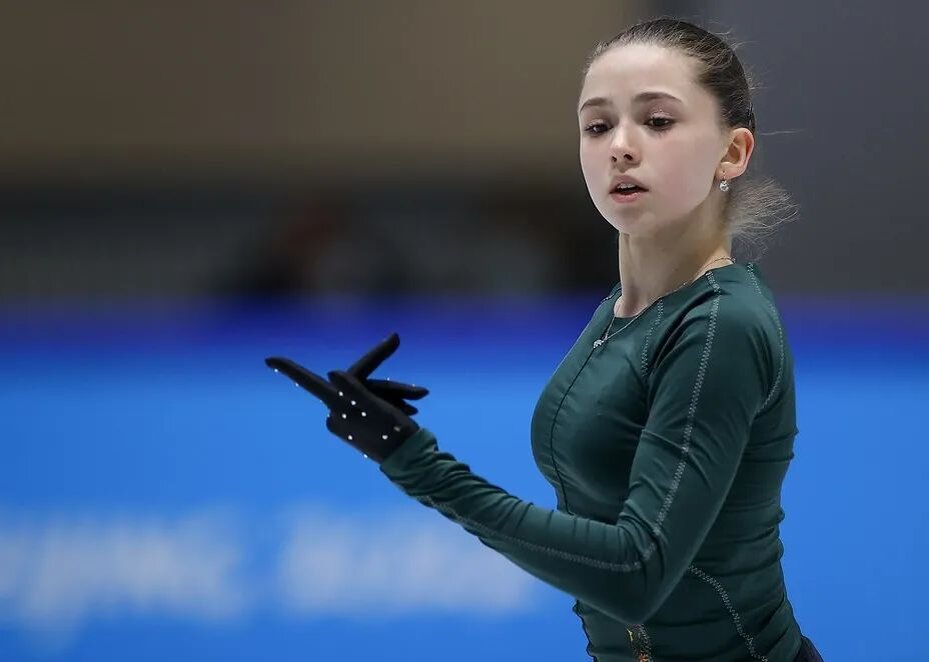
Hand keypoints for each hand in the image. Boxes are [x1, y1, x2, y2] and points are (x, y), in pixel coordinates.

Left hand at [265, 333, 426, 461]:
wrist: (412, 464)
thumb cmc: (396, 436)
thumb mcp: (378, 410)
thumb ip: (354, 391)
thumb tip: (330, 373)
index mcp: (337, 410)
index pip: (311, 383)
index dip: (290, 370)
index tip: (268, 358)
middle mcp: (337, 414)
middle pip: (359, 382)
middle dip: (390, 384)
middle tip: (416, 382)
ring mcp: (348, 419)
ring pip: (370, 390)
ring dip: (396, 394)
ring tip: (417, 402)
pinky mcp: (360, 422)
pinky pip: (373, 401)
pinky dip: (393, 400)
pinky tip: (410, 410)